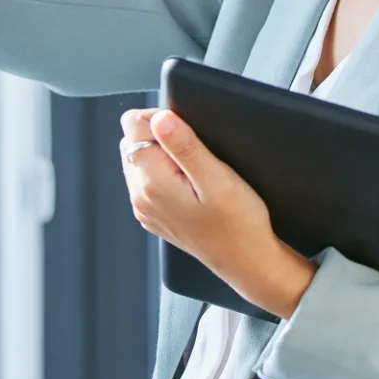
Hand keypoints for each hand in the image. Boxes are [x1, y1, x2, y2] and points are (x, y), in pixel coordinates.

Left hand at [120, 107, 316, 319]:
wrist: (246, 261)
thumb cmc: (239, 223)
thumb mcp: (218, 179)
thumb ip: (185, 147)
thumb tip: (160, 118)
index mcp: (152, 183)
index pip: (133, 125)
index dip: (160, 117)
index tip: (186, 130)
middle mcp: (140, 196)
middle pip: (132, 140)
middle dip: (159, 136)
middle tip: (195, 153)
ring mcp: (145, 208)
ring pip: (138, 158)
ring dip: (161, 155)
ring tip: (194, 171)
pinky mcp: (153, 215)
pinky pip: (147, 180)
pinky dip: (163, 173)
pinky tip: (190, 185)